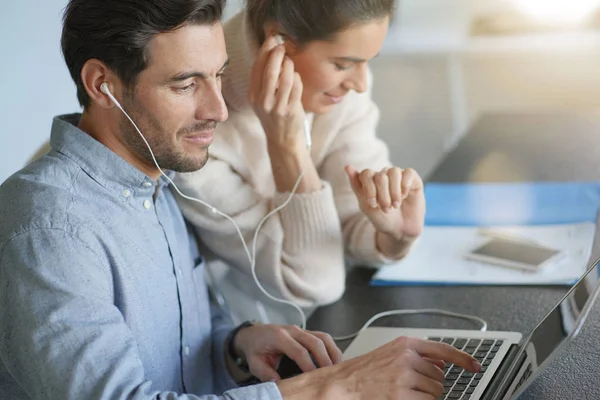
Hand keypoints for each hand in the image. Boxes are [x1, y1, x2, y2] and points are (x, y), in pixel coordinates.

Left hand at [233, 324, 342, 381]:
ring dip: (333, 353)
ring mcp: (301, 329)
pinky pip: (324, 338)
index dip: (309, 365)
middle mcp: (293, 330)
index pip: (299, 351)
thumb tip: (279, 384)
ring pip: (323, 337)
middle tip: (330, 376)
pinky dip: (332, 349)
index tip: (314, 380)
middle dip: (325, 360)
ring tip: (337, 370)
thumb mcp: (255, 363)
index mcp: (279, 337)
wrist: (253, 333)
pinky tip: (335, 362)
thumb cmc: (255, 349)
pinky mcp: (307, 332)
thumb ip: (266, 373)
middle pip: (315, 342)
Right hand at [248, 35, 305, 153]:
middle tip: (283, 46)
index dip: (265, 51)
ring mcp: (277, 107)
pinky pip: (296, 87)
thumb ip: (264, 79)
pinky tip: (296, 77)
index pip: (257, 68)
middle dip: (278, 54)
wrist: (281, 139)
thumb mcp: (262, 98)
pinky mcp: (291, 111)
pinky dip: (297, 78)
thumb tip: (271, 52)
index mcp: (253, 95)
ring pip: (286, 78)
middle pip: (270, 71)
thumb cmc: (273, 115)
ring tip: (290, 62)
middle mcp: (263, 101)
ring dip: (290, 65)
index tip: (272, 40)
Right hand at [278, 336, 480, 399]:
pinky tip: (402, 399)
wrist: (342, 385)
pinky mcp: (402, 395)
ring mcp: (405, 376)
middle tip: (411, 387)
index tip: (476, 366)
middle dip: (431, 385)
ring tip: (403, 393)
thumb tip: (439, 367)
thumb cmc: (362, 372)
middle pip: (439, 377)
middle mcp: (407, 357)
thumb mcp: (388, 354)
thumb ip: (413, 356)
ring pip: (435, 392)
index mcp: (405, 344)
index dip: (463, 359)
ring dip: (425, 396)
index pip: (443, 349)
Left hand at [345, 165, 424, 239]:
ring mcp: (398, 176)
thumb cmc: (382, 219)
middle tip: (386, 209)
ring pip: (394, 172)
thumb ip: (357, 186)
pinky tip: (404, 196)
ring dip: (394, 191)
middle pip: (380, 176)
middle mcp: (384, 175)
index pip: (366, 174)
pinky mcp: (413, 179)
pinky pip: (408, 173)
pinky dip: (405, 185)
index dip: (369, 189)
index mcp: (370, 180)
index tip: (372, 205)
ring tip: (395, 205)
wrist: (400, 231)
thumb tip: (347, 167)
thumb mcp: (366, 206)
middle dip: (382, 195)